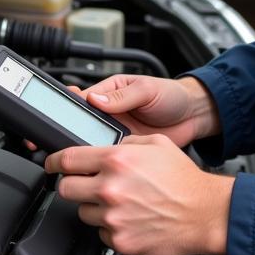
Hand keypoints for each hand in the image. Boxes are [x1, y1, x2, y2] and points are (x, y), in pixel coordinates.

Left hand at [46, 134, 234, 254]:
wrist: (205, 213)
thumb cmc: (184, 179)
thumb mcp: (157, 143)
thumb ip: (127, 142)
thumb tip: (106, 146)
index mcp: (117, 160)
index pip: (67, 160)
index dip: (53, 161)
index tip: (50, 164)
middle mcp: (110, 189)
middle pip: (66, 189)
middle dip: (73, 185)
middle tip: (86, 185)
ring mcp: (113, 218)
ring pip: (82, 213)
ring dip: (94, 208)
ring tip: (119, 203)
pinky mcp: (119, 242)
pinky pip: (101, 234)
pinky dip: (110, 228)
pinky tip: (129, 219)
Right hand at [70, 74, 220, 148]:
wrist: (193, 116)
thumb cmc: (172, 95)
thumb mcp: (147, 89)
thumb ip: (122, 96)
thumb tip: (96, 99)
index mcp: (110, 92)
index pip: (83, 99)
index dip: (71, 109)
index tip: (61, 117)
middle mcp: (110, 113)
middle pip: (84, 125)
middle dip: (76, 133)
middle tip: (72, 141)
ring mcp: (117, 132)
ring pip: (95, 143)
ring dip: (92, 149)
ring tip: (90, 154)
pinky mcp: (127, 150)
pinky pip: (111, 157)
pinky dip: (108, 162)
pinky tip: (108, 164)